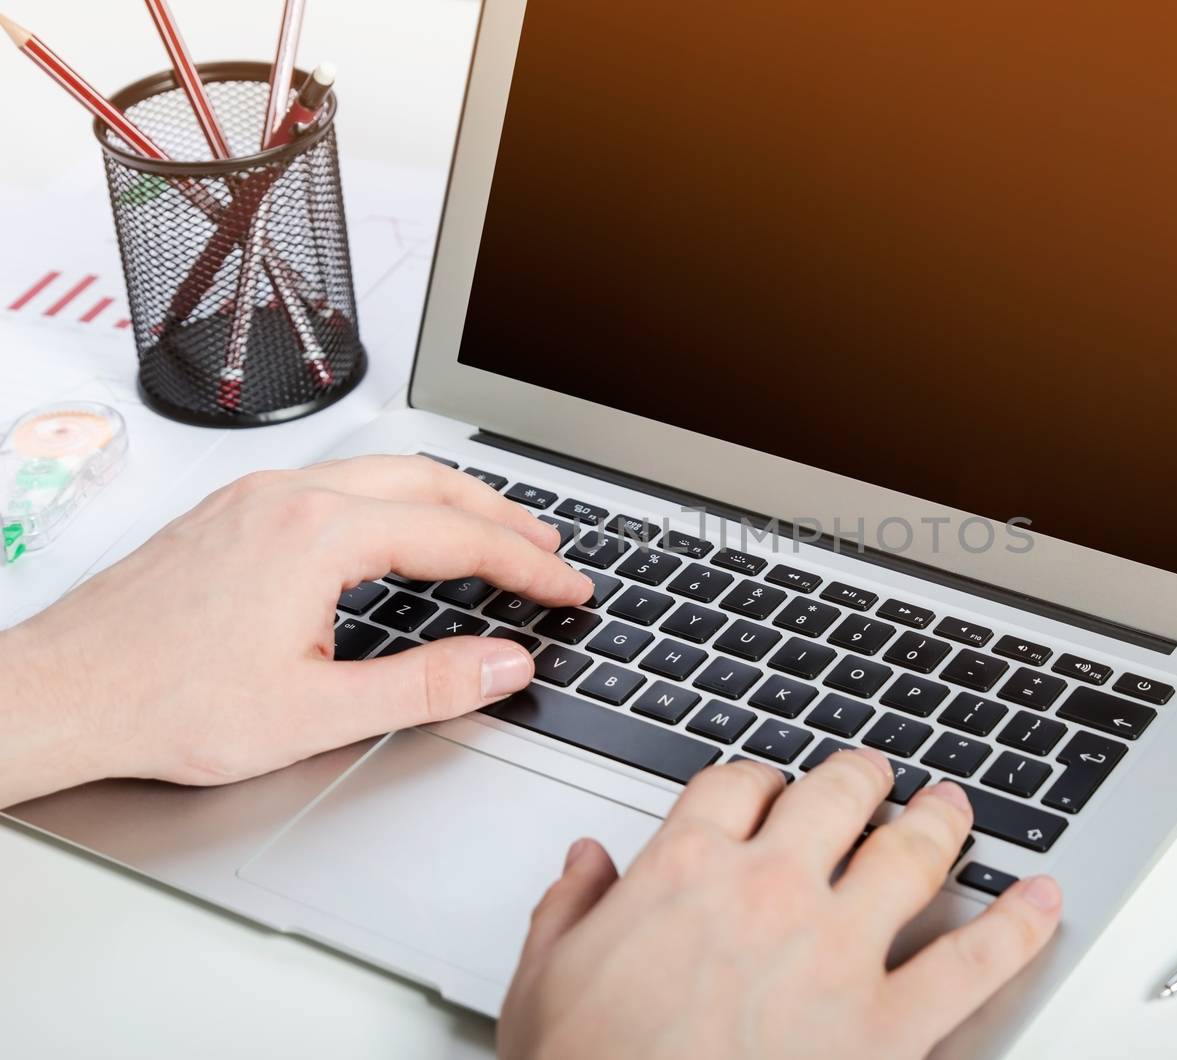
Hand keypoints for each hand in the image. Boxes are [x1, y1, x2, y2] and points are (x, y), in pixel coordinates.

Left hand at [0, 455, 592, 805]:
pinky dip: (394, 498)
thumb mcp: (315, 714)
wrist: (62, 692)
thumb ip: (425, 686)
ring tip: (492, 528)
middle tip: (548, 546)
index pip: (456, 536)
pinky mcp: (231, 511)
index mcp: (317, 535)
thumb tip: (503, 663)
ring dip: (448, 496)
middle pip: (426, 481)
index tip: (567, 586)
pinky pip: (336, 481)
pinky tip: (399, 528)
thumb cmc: (164, 702)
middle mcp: (287, 497)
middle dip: (500, 512)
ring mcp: (255, 497)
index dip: (526, 564)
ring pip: (379, 471)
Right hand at [498, 750, 1061, 1059]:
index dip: (758, 777)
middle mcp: (769, 892)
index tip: (766, 787)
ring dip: (939, 821)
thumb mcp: (543, 983)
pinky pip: (972, 962)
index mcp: (685, 872)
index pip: (737, 783)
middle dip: (860, 777)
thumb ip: (569, 909)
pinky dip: (1018, 926)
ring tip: (954, 806)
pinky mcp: (887, 1025)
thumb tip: (585, 863)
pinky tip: (1041, 901)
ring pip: (910, 854)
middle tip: (874, 776)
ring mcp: (837, 952)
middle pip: (834, 795)